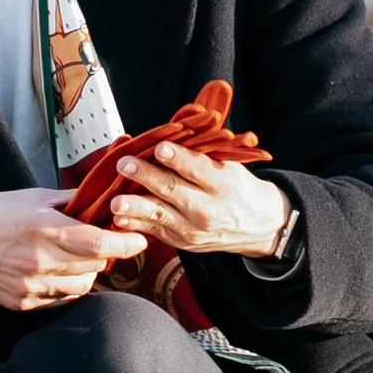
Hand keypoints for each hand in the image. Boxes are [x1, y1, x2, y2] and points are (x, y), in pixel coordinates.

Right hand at [0, 186, 148, 312]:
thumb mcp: (29, 197)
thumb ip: (68, 201)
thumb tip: (103, 198)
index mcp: (41, 228)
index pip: (99, 243)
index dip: (126, 244)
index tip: (138, 239)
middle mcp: (38, 260)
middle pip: (95, 265)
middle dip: (107, 253)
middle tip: (106, 241)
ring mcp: (30, 286)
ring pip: (83, 285)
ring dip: (89, 270)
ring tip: (77, 255)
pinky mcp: (23, 303)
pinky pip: (62, 297)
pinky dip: (69, 284)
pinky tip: (59, 269)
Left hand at [105, 140, 296, 259]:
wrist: (256, 226)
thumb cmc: (236, 187)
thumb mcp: (229, 164)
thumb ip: (200, 151)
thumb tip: (169, 130)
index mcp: (222, 184)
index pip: (197, 168)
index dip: (178, 158)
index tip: (160, 148)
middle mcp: (207, 208)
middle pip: (173, 190)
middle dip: (146, 177)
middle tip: (124, 164)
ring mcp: (192, 228)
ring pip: (160, 216)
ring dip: (135, 207)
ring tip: (116, 202)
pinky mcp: (180, 241)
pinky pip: (154, 232)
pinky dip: (135, 225)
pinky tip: (118, 219)